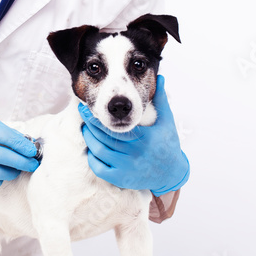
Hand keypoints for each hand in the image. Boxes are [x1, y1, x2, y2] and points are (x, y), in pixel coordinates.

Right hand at [0, 106, 39, 188]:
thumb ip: (5, 132)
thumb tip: (26, 143)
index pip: (7, 138)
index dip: (22, 145)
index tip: (33, 151)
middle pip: (3, 157)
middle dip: (22, 162)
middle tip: (32, 164)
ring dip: (10, 173)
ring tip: (17, 171)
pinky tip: (0, 178)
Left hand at [79, 75, 188, 195]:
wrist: (171, 173)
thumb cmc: (168, 144)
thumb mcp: (167, 121)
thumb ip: (161, 99)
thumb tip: (159, 77)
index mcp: (144, 138)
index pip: (114, 127)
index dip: (98, 118)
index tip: (89, 108)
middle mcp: (133, 154)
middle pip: (103, 138)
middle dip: (91, 125)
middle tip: (83, 114)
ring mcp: (126, 168)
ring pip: (99, 152)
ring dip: (90, 139)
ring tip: (86, 128)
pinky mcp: (121, 179)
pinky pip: (100, 169)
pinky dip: (92, 158)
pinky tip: (92, 148)